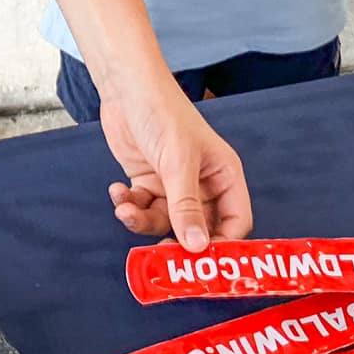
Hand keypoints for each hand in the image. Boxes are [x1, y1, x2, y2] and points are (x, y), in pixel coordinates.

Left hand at [100, 73, 251, 248]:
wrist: (125, 87)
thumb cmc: (163, 112)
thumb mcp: (177, 162)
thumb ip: (186, 206)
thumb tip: (196, 247)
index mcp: (224, 175)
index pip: (235, 222)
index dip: (223, 246)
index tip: (203, 265)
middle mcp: (202, 184)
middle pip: (197, 229)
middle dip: (177, 242)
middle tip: (160, 258)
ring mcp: (174, 185)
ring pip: (165, 223)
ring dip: (143, 222)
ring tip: (126, 210)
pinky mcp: (149, 182)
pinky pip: (143, 209)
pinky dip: (129, 206)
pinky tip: (118, 192)